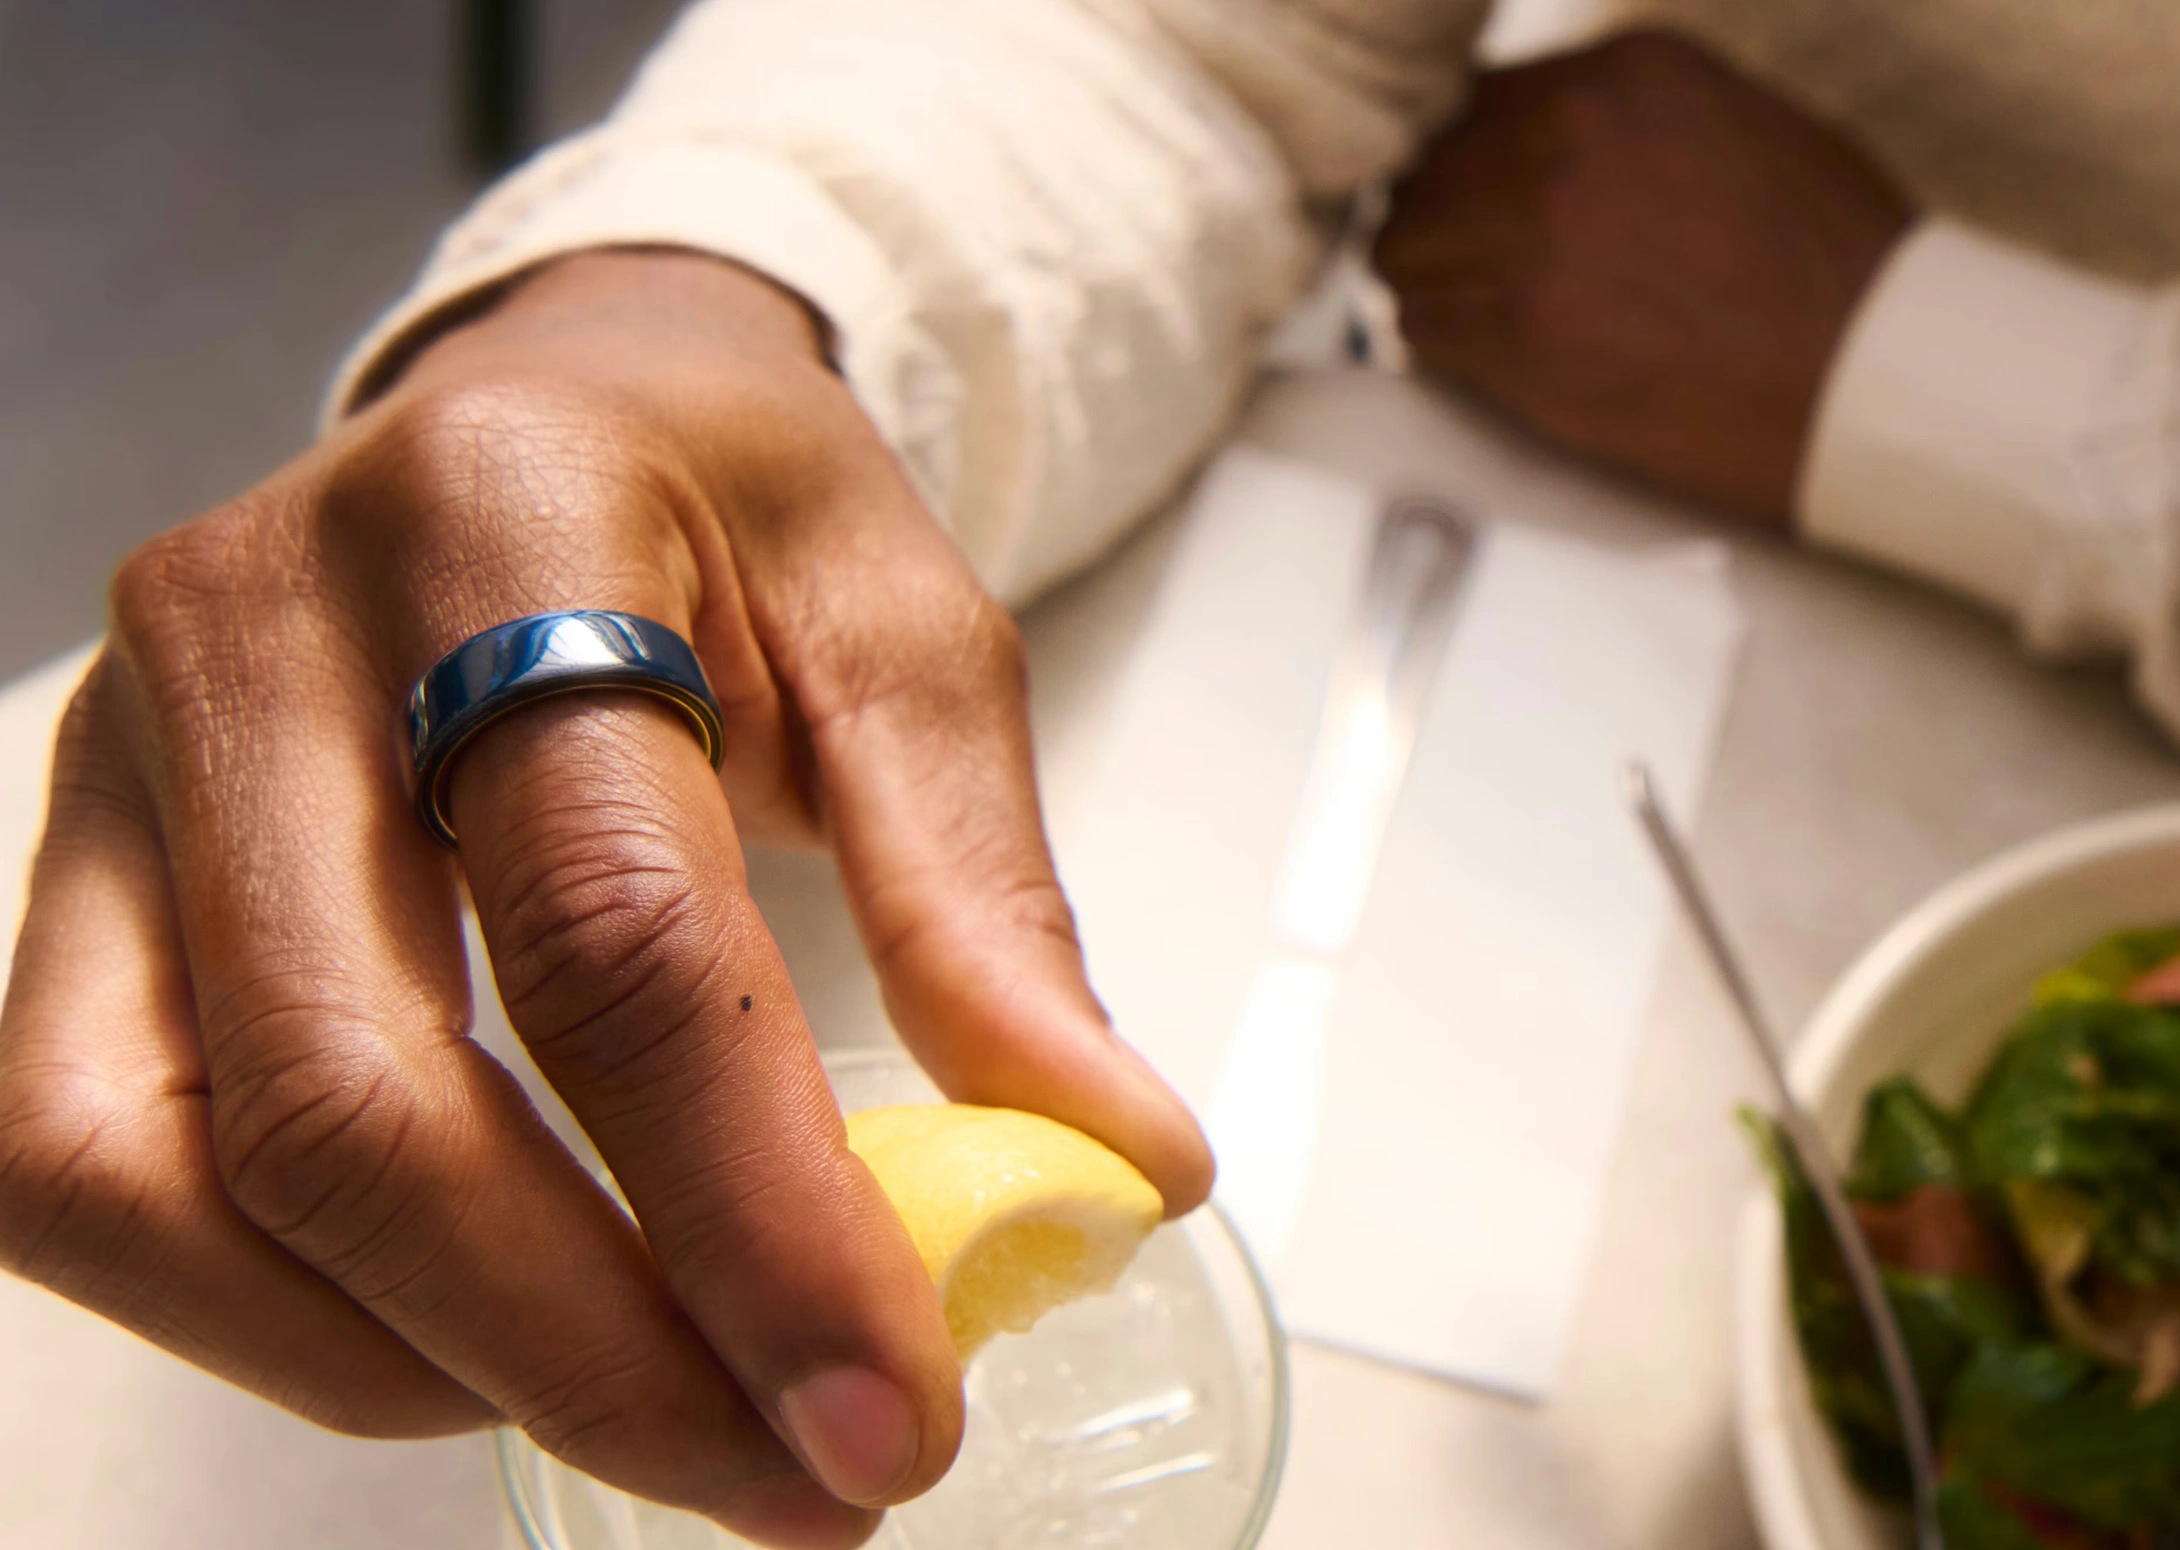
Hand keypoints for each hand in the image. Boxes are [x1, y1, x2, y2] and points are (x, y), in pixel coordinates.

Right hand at [0, 251, 1211, 1546]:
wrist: (561, 401)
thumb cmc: (737, 508)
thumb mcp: (911, 649)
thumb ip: (987, 908)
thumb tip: (1110, 1171)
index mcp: (504, 528)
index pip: (610, 938)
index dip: (755, 1218)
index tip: (885, 1410)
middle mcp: (257, 635)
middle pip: (356, 1100)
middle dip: (589, 1356)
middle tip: (791, 1476)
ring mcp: (124, 763)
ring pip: (157, 1174)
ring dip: (412, 1365)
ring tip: (646, 1400)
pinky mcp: (77, 871)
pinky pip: (78, 1165)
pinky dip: (270, 1312)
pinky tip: (467, 1326)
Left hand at [1375, 30, 1912, 527]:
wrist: (1863, 373)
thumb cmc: (1829, 263)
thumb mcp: (1735, 125)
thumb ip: (1624, 120)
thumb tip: (1536, 138)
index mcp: (1623, 76)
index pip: (1474, 102)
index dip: (1468, 161)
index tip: (1475, 199)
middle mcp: (1563, 140)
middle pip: (1424, 172)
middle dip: (1438, 222)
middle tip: (1468, 266)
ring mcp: (1530, 238)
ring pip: (1404, 252)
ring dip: (1431, 285)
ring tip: (1477, 314)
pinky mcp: (1517, 336)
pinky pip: (1423, 332)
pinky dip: (1442, 347)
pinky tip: (1488, 359)